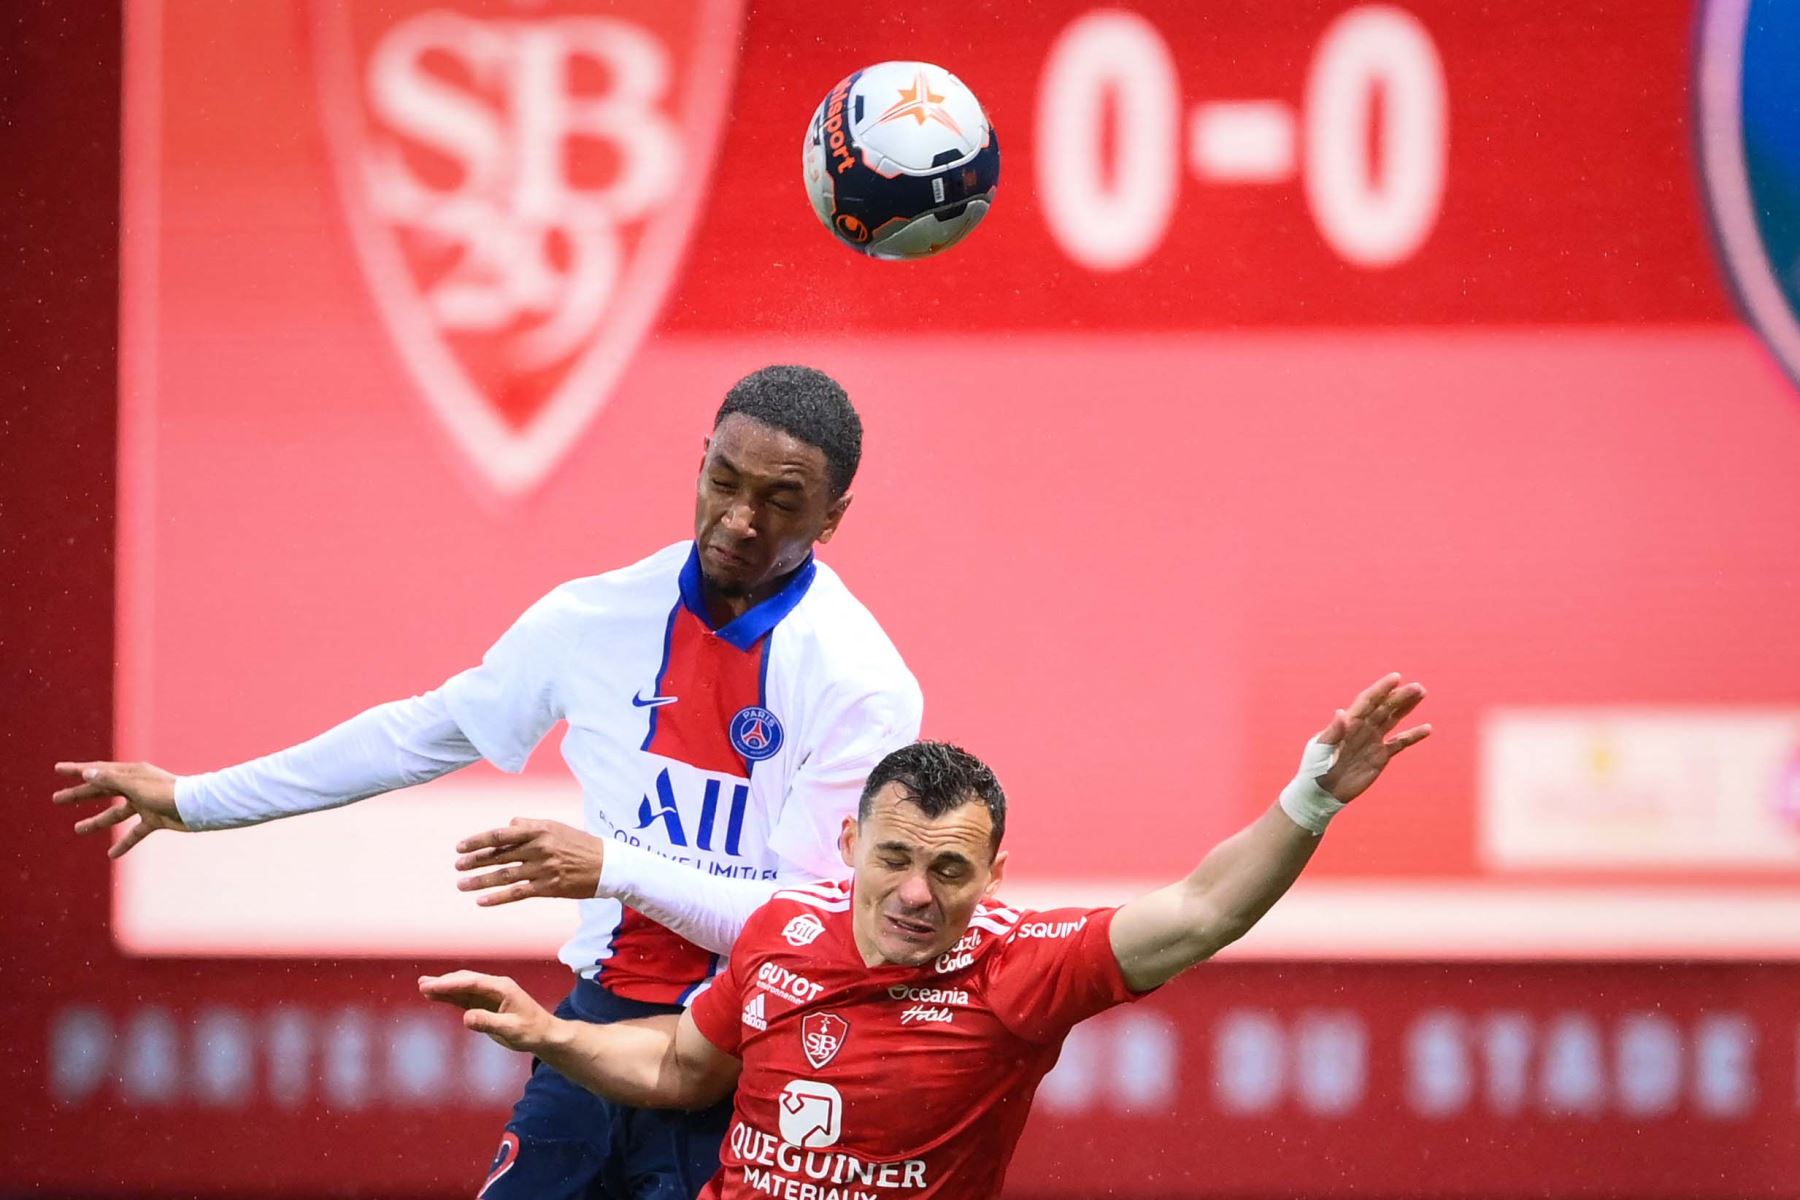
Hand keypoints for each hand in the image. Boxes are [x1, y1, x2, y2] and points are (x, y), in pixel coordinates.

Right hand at [52, 761, 188, 856]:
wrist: (196, 808)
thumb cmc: (167, 793)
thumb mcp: (135, 786)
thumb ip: (110, 780)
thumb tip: (87, 773)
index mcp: (131, 773)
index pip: (98, 770)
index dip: (77, 770)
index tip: (58, 769)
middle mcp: (136, 786)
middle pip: (102, 790)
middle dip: (79, 795)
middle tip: (56, 799)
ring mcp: (145, 803)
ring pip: (116, 814)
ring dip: (96, 822)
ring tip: (77, 830)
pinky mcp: (154, 819)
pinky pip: (135, 832)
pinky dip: (124, 842)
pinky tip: (112, 854)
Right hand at [419, 971, 555, 1051]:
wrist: (544, 1034)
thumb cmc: (531, 1031)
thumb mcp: (511, 1030)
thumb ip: (488, 1022)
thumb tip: (465, 1017)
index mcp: (502, 988)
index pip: (472, 982)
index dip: (451, 984)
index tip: (433, 986)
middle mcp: (495, 987)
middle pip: (465, 980)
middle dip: (444, 982)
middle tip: (423, 985)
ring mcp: (489, 995)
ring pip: (463, 988)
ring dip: (444, 987)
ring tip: (423, 986)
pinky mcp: (486, 1004)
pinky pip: (464, 998)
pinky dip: (450, 996)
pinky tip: (436, 996)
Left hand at [455, 818, 603, 905]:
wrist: (607, 865)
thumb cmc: (580, 844)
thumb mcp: (556, 827)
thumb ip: (529, 825)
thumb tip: (508, 825)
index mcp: (539, 831)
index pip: (500, 835)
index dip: (478, 841)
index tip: (460, 847)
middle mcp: (539, 848)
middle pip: (499, 855)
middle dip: (475, 861)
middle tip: (458, 866)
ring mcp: (543, 869)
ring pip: (504, 875)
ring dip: (480, 881)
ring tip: (462, 885)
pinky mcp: (548, 887)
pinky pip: (517, 893)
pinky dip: (497, 898)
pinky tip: (481, 901)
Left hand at [1314, 673, 1431, 802]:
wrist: (1321, 793)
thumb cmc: (1315, 769)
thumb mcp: (1320, 749)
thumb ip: (1333, 732)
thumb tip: (1341, 712)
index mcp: (1348, 723)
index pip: (1367, 700)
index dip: (1381, 689)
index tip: (1396, 678)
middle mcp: (1362, 728)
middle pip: (1384, 707)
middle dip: (1400, 696)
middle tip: (1418, 688)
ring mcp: (1372, 741)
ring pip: (1393, 719)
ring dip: (1407, 707)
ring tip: (1421, 693)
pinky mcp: (1380, 756)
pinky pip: (1400, 743)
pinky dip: (1413, 736)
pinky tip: (1427, 728)